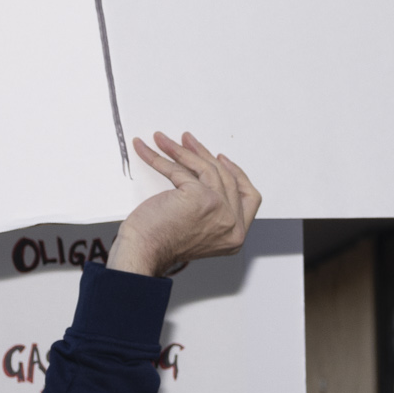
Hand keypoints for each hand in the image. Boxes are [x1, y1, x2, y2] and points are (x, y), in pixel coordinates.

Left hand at [107, 132, 262, 278]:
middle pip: (227, 178)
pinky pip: (181, 169)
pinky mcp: (201, 197)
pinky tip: (149, 150)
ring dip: (182, 150)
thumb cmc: (160, 245)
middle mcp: (233, 224)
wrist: (143, 252)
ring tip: (164, 141)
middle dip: (205, 155)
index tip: (222, 160)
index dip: (237, 175)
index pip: (250, 198)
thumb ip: (211, 212)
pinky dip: (161, 157)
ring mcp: (220, 210)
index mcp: (235, 236)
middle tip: (188, 141)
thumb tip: (204, 178)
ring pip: (207, 169)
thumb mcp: (198, 230)